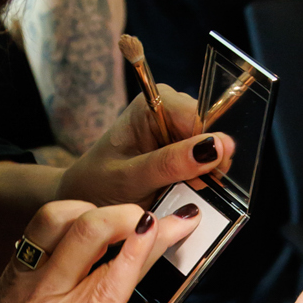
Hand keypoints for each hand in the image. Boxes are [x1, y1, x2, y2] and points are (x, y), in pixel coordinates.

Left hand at [58, 83, 236, 210]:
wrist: (85, 199)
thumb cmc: (97, 184)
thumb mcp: (131, 177)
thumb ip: (171, 163)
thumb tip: (217, 147)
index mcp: (154, 103)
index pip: (201, 117)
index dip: (209, 148)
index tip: (200, 177)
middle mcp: (169, 110)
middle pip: (211, 134)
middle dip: (205, 165)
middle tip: (181, 187)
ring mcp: (176, 129)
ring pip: (213, 151)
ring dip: (201, 176)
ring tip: (174, 189)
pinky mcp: (181, 149)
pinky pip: (205, 164)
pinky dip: (197, 181)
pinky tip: (178, 189)